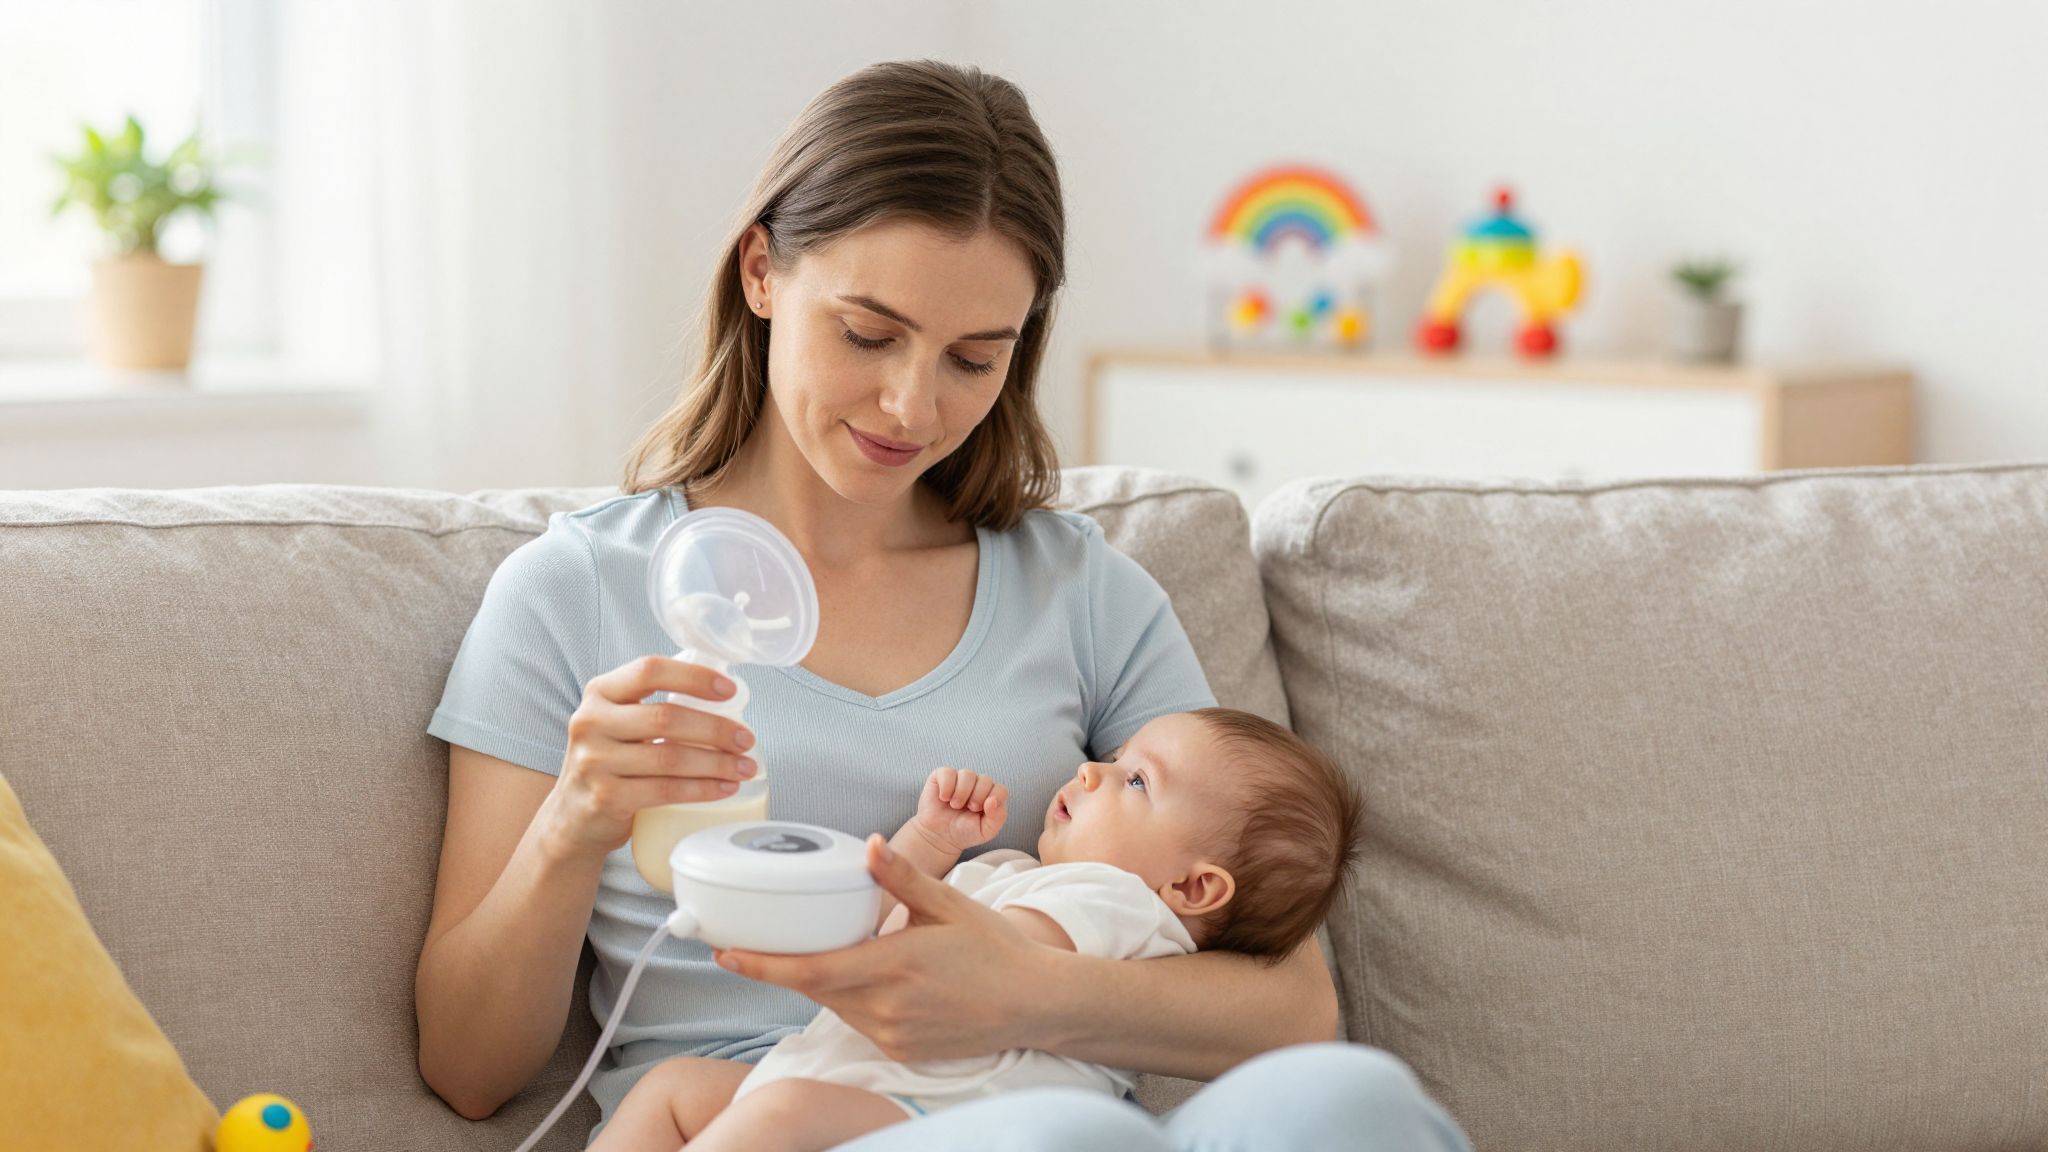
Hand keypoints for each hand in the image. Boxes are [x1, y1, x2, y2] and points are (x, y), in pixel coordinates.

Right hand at [537, 655, 759, 863]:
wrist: (573, 817)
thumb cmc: (609, 762)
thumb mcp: (617, 722)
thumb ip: (652, 705)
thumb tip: (724, 698)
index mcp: (600, 692)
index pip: (650, 670)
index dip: (694, 677)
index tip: (729, 689)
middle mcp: (591, 722)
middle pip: (667, 718)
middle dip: (716, 728)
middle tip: (746, 739)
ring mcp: (595, 761)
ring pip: (671, 758)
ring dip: (717, 763)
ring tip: (744, 767)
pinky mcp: (606, 797)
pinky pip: (666, 790)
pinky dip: (702, 789)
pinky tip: (724, 788)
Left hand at [713, 836, 1067, 1061]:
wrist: (1036, 1003)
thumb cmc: (996, 948)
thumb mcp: (949, 903)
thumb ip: (902, 878)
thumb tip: (868, 845)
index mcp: (894, 964)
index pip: (810, 971)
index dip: (761, 965)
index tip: (725, 953)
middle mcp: (887, 1006)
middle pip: (814, 988)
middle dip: (782, 967)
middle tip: (752, 942)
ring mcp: (893, 1034)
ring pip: (834, 1005)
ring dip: (818, 981)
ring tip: (812, 951)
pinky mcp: (901, 1050)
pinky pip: (857, 1022)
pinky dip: (848, 999)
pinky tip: (861, 977)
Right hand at [911, 767, 1007, 853]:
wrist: (939, 836)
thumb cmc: (964, 832)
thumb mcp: (986, 831)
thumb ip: (997, 817)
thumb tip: (993, 799)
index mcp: (991, 795)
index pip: (1000, 790)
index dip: (991, 801)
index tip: (979, 812)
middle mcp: (977, 783)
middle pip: (985, 780)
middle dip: (976, 798)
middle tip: (967, 809)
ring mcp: (960, 778)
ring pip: (967, 774)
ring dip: (961, 794)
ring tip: (955, 805)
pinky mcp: (942, 775)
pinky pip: (948, 772)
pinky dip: (946, 787)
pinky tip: (944, 798)